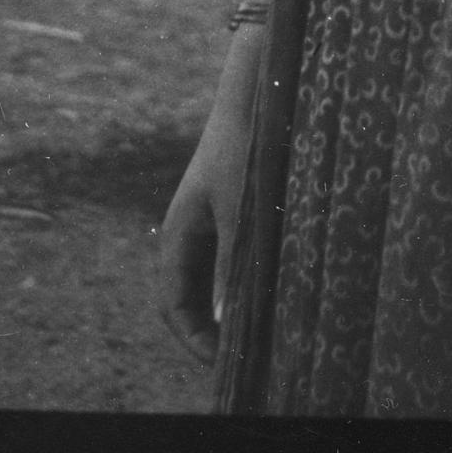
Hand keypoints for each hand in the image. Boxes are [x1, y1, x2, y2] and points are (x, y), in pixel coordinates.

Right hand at [157, 81, 254, 365]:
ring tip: (263, 333)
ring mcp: (217, 218)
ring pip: (219, 278)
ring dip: (234, 307)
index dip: (194, 339)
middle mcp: (194, 229)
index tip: (222, 363)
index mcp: (180, 232)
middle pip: (193, 297)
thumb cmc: (247, 146)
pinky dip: (252, 280)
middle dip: (213, 332)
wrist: (261, 88)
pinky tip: (277, 290)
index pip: (174, 303)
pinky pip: (240, 257)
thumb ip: (234, 264)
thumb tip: (229, 320)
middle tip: (244, 360)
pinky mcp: (243, 207)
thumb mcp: (241, 211)